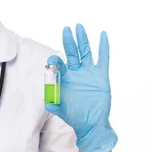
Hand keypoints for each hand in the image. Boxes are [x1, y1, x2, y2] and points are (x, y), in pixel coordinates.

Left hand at [45, 24, 117, 151]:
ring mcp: (88, 73)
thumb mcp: (62, 111)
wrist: (91, 124)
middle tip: (66, 29)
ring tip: (79, 27)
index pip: (59, 64)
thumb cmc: (74, 116)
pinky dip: (103, 47)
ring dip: (83, 40)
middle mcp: (76, 73)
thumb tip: (48, 103)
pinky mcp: (101, 76)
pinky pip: (103, 59)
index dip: (55, 61)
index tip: (53, 60)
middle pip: (72, 53)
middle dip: (69, 41)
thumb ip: (55, 106)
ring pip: (85, 52)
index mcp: (64, 78)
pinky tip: (103, 35)